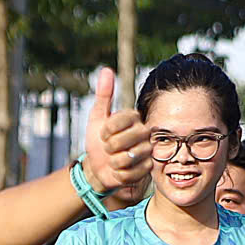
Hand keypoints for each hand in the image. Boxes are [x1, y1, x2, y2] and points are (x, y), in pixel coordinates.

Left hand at [77, 66, 149, 206]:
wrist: (98, 166)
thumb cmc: (98, 140)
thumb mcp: (97, 116)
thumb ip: (104, 95)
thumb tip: (106, 70)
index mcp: (133, 117)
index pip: (116, 122)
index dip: (105, 131)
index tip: (103, 133)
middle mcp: (144, 132)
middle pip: (120, 142)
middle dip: (108, 148)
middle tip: (109, 148)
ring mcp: (148, 151)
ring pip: (125, 159)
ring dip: (113, 162)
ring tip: (115, 159)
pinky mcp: (148, 169)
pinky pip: (128, 174)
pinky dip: (119, 175)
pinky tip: (120, 171)